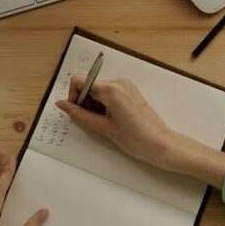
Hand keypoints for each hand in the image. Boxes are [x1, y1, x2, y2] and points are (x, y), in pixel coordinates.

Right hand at [56, 76, 224, 187]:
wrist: (163, 145)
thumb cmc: (137, 140)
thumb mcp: (104, 129)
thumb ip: (80, 115)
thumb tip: (62, 105)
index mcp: (111, 89)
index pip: (79, 81)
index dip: (73, 97)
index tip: (77, 113)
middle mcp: (119, 81)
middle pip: (88, 85)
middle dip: (85, 103)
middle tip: (93, 123)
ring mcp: (126, 85)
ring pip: (98, 89)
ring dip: (94, 105)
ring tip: (105, 124)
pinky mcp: (130, 90)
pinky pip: (109, 92)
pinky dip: (104, 104)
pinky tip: (112, 120)